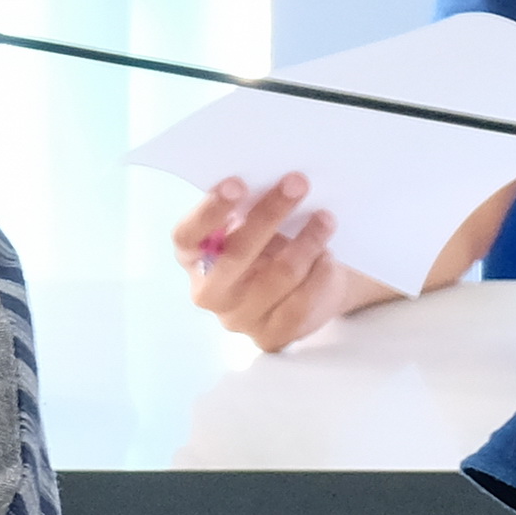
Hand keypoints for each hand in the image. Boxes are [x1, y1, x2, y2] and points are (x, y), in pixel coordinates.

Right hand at [168, 173, 395, 352]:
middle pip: (235, 255)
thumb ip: (248, 207)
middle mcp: (208, 292)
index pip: (187, 236)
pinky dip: (318, 274)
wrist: (307, 285)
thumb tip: (270, 177)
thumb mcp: (253, 223)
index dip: (209, 211)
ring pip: (277, 277)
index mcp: (193, 258)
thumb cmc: (273, 242)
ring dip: (307, 241)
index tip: (238, 183)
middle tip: (297, 183)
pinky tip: (328, 256)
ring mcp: (238, 319)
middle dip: (269, 215)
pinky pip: (300, 304)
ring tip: (325, 218)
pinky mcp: (270, 337)